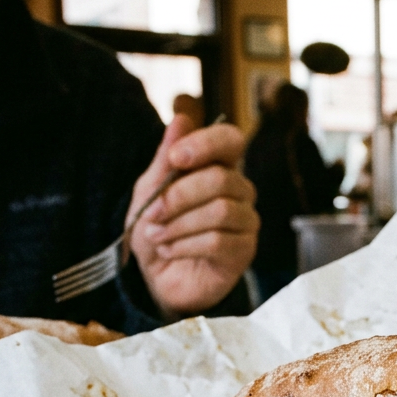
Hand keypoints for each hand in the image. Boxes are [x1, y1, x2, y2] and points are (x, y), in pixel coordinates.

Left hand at [128, 115, 258, 316]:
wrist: (156, 277)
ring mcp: (246, 222)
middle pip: (222, 179)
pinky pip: (219, 241)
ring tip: (157, 236)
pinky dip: (186, 245)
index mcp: (218, 167)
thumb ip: (166, 159)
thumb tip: (181, 118)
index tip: (177, 158)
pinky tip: (169, 250)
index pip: (231, 140)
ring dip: (180, 224)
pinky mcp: (244, 251)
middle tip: (153, 213)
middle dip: (179, 196)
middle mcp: (240, 192)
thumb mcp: (150, 190)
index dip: (207, 144)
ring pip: (220, 211)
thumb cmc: (157, 229)